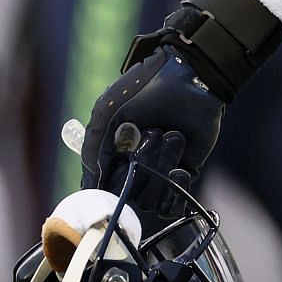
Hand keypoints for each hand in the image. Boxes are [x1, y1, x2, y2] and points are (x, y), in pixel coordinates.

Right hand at [81, 45, 223, 218]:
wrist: (190, 77)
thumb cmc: (144, 91)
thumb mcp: (108, 114)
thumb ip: (94, 149)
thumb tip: (92, 186)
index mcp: (111, 157)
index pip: (103, 190)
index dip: (112, 183)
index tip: (124, 164)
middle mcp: (132, 169)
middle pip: (128, 196)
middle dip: (142, 162)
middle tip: (153, 131)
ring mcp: (158, 174)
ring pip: (150, 199)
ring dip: (161, 164)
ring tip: (170, 134)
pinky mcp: (183, 173)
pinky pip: (173, 204)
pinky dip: (176, 187)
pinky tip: (181, 167)